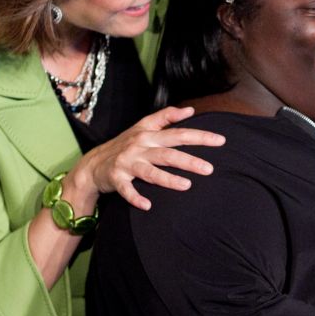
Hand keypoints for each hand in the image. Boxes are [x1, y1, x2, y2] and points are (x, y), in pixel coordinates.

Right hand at [71, 105, 224, 210]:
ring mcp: (127, 163)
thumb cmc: (124, 144)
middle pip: (168, 153)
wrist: (93, 163)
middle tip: (210, 169)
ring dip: (167, 179)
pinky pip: (127, 189)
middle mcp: (139, 147)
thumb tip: (190, 110)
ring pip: (150, 171)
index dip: (199, 136)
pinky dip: (135, 197)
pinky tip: (147, 205)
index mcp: (148, 134)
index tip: (220, 141)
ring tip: (187, 185)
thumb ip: (166, 117)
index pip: (178, 133)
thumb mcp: (142, 126)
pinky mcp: (116, 178)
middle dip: (189, 160)